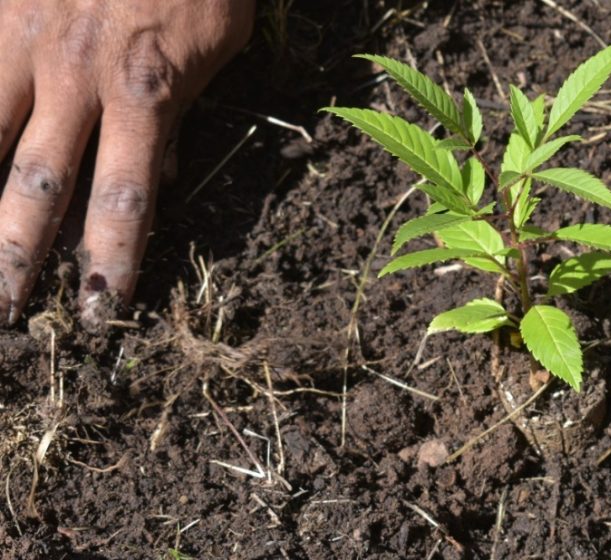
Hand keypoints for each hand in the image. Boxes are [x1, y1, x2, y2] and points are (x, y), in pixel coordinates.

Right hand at [0, 0, 253, 328]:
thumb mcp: (217, 45)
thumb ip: (180, 109)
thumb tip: (157, 174)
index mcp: (144, 93)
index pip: (125, 201)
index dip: (111, 261)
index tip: (101, 311)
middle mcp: (72, 77)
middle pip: (33, 186)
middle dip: (16, 258)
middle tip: (5, 314)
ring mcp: (19, 38)